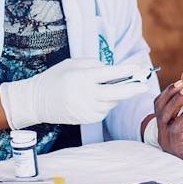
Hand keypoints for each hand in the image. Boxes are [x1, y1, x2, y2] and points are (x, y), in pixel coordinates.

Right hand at [0, 58, 149, 128]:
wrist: (37, 101)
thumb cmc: (56, 77)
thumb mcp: (73, 64)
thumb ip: (94, 65)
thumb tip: (115, 72)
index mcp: (81, 78)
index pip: (109, 74)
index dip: (125, 70)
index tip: (138, 68)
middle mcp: (85, 95)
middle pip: (116, 93)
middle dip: (133, 88)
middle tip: (145, 84)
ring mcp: (86, 110)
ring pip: (111, 102)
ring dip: (115, 94)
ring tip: (108, 86)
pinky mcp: (86, 119)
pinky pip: (104, 110)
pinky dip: (105, 103)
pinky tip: (96, 97)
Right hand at [154, 73, 182, 180]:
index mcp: (169, 124)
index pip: (159, 102)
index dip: (169, 90)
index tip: (182, 81)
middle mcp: (165, 132)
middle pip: (159, 107)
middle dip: (172, 93)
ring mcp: (169, 142)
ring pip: (164, 116)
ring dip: (177, 101)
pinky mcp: (178, 150)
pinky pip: (176, 129)